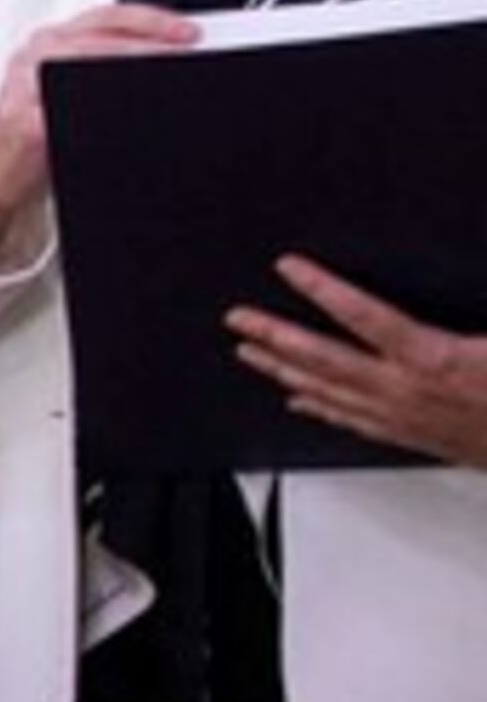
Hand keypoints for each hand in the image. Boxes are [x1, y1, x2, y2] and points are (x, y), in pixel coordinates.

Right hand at [0, 3, 197, 267]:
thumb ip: (103, 65)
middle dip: (148, 43)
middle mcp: (36, 55)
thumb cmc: (37, 131)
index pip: (107, 17)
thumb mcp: (67, 86)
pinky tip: (130, 112)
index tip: (188, 33)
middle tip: (184, 51)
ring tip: (166, 78)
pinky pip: (71, 108)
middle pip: (100, 36)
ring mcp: (26, 85)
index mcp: (50, 42)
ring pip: (86, 62)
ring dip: (131, 68)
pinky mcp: (25, 121)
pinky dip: (105, 109)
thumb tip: (162, 58)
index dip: (151, 21)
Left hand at [229, 255, 486, 467]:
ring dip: (282, 370)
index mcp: (435, 361)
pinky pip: (350, 420)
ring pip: (328, 391)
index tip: (288, 268)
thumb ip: (483, 300)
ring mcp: (403, 417)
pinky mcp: (410, 437)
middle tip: (238, 318)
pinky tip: (297, 399)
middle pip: (326, 358)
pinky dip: (317, 406)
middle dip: (276, 336)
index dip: (323, 290)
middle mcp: (408, 391)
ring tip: (248, 353)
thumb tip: (478, 264)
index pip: (364, 316)